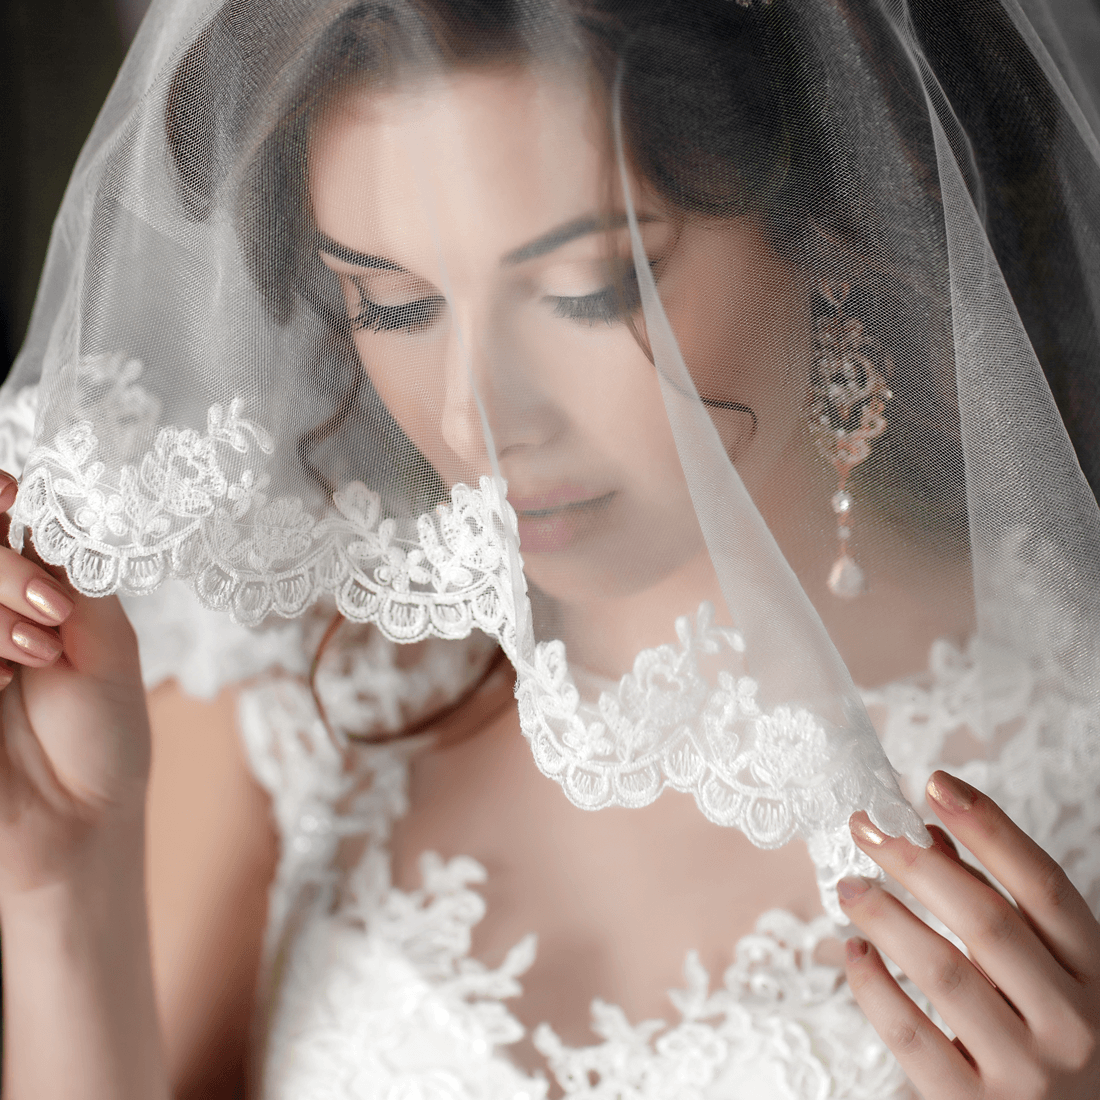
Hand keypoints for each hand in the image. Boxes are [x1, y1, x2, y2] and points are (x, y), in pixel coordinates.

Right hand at [0, 471, 151, 897]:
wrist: (77, 825)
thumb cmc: (101, 737)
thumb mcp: (106, 641)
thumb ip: (71, 574)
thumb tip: (42, 506)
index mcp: (27, 591)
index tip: (12, 494)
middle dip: (5, 568)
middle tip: (51, 610)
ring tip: (39, 653)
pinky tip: (6, 679)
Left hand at [839, 770, 1099, 1098]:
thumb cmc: (1047, 1044)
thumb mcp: (1043, 974)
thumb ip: (993, 906)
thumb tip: (929, 832)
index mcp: (1097, 978)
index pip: (1044, 886)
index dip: (989, 826)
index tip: (934, 782)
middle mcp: (1073, 1025)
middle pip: (986, 920)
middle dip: (916, 861)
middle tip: (866, 827)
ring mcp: (1028, 1073)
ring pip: (942, 971)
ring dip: (885, 915)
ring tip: (850, 885)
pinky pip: (910, 1033)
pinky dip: (872, 984)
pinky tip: (854, 950)